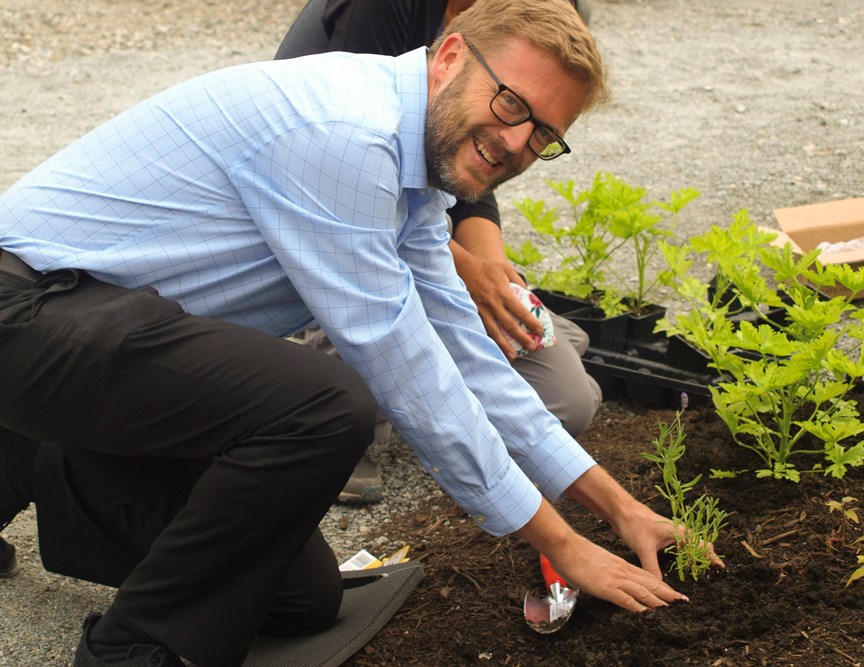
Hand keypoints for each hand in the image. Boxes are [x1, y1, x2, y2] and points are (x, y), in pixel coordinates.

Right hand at [457, 253, 542, 359]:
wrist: (463, 269)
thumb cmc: (487, 268)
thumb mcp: (506, 269)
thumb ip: (518, 280)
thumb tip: (528, 292)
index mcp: (504, 293)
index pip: (521, 312)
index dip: (532, 323)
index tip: (540, 331)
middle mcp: (494, 305)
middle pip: (510, 326)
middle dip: (522, 338)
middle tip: (532, 347)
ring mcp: (483, 311)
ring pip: (495, 332)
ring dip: (505, 346)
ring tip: (514, 356)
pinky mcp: (474, 314)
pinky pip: (483, 330)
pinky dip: (490, 340)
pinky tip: (494, 349)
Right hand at [547, 534, 688, 612]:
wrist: (566, 546)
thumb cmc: (576, 553)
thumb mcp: (596, 560)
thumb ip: (603, 569)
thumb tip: (601, 577)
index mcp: (620, 564)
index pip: (645, 576)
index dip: (660, 584)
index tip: (671, 591)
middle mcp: (622, 570)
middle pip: (650, 583)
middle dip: (668, 593)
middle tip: (682, 600)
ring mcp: (616, 579)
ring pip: (644, 591)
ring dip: (660, 601)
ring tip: (674, 607)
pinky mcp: (607, 587)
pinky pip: (627, 599)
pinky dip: (640, 607)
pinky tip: (648, 614)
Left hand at [614, 503, 724, 580]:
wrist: (622, 512)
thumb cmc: (635, 524)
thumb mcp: (644, 549)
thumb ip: (653, 569)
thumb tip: (660, 589)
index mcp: (681, 534)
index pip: (705, 548)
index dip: (714, 561)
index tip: (721, 574)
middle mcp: (680, 535)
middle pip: (699, 552)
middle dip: (704, 566)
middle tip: (708, 584)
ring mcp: (672, 538)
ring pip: (688, 554)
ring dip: (692, 565)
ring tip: (696, 583)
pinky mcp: (664, 542)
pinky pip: (678, 554)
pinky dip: (680, 563)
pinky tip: (677, 575)